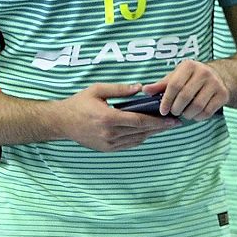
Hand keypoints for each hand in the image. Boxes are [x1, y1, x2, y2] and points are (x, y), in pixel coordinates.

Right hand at [57, 82, 178, 150]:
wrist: (61, 122)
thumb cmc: (79, 103)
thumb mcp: (97, 90)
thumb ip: (120, 89)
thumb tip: (140, 87)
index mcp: (108, 118)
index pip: (140, 121)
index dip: (159, 122)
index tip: (173, 120)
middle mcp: (109, 133)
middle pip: (142, 132)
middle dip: (160, 128)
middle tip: (175, 123)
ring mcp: (108, 143)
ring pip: (137, 140)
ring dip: (152, 134)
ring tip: (164, 126)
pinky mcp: (106, 149)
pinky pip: (129, 145)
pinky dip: (140, 138)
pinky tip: (148, 132)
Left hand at [141, 59, 228, 120]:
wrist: (218, 77)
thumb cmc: (190, 79)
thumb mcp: (175, 77)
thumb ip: (160, 85)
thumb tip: (145, 90)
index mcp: (189, 66)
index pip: (174, 85)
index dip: (166, 100)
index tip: (162, 110)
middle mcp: (204, 72)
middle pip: (185, 96)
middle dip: (176, 109)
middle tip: (174, 112)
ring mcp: (216, 83)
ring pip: (197, 106)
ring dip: (187, 114)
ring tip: (184, 113)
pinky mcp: (224, 94)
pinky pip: (208, 111)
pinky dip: (198, 117)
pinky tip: (195, 114)